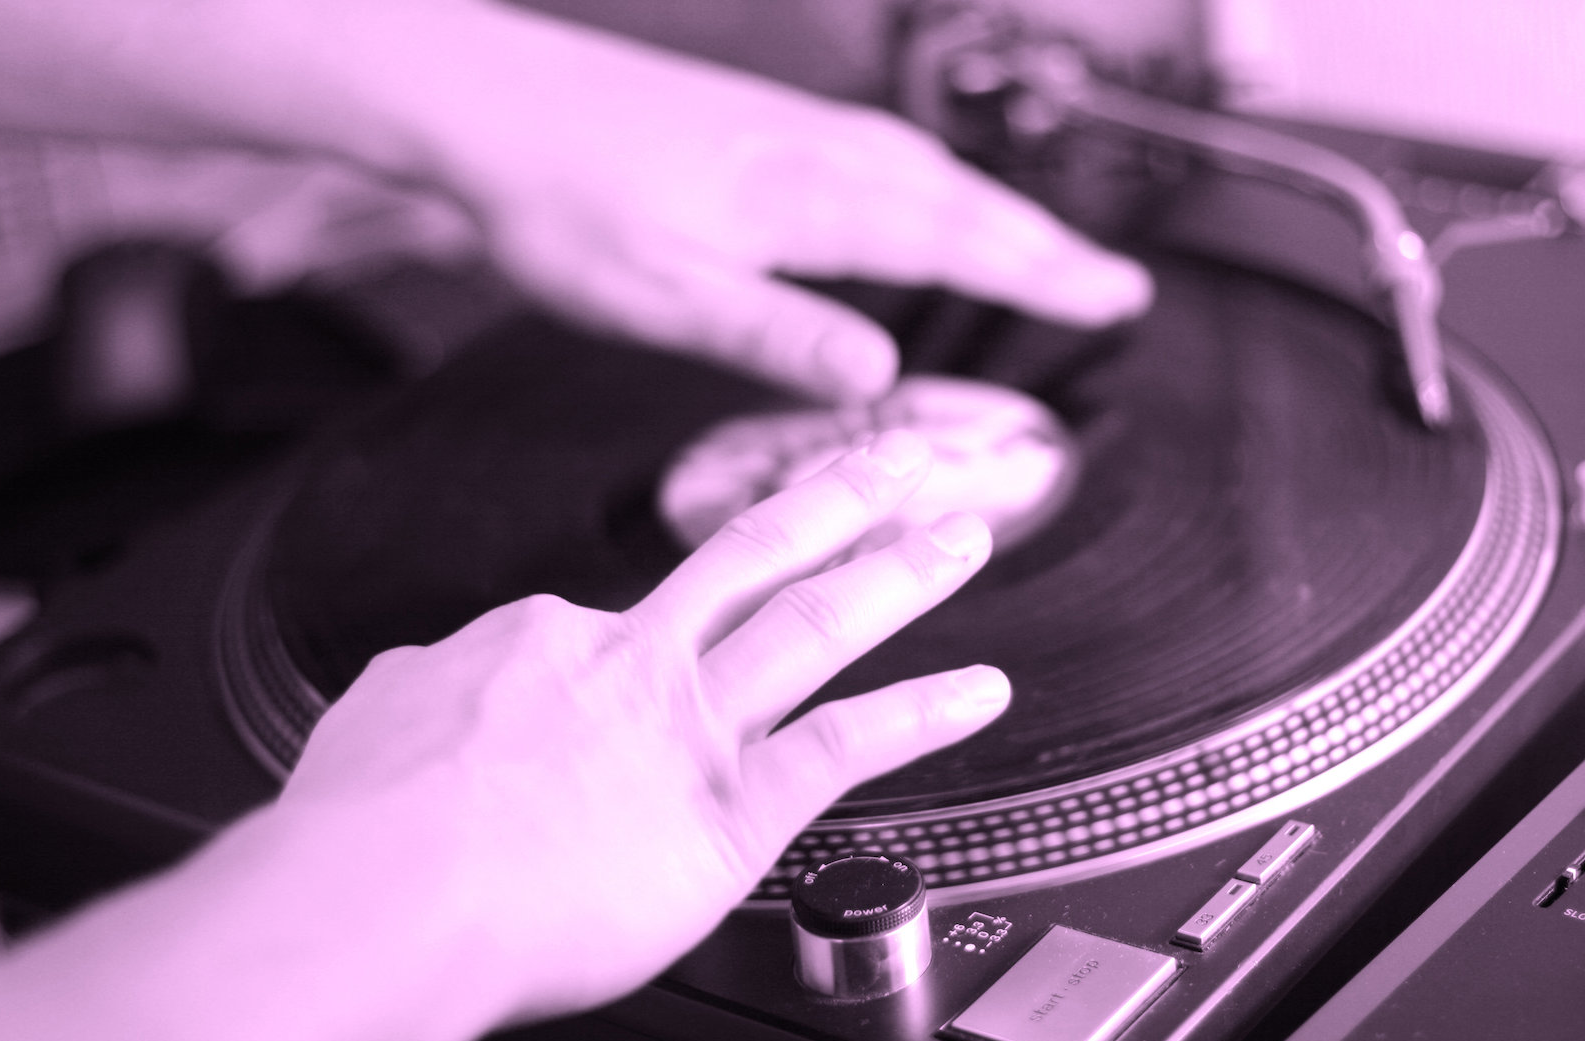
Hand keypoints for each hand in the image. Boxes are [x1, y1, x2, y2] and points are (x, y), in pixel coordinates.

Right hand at [278, 429, 1008, 1038]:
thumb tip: (433, 679)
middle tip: (895, 458)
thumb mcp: (376, 714)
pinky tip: (977, 689)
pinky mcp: (736, 808)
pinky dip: (923, 711)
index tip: (633, 670)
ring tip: (961, 535)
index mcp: (545, 640)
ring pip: (817, 622)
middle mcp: (633, 661)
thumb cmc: (364, 827)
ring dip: (900, 572)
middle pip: (753, 557)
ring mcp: (692, 725)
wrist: (387, 891)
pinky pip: (849, 744)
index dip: (636, 643)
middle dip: (835, 500)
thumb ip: (427, 688)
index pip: (613, 623)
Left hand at [359, 3, 1150, 399]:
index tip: (1117, 300)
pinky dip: (926, 185)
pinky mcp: (752, 126)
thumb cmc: (558, 202)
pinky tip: (913, 200)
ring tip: (1044, 250)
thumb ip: (775, 332)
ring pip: (921, 171)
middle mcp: (813, 152)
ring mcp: (785, 130)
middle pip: (958, 199)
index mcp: (804, 199)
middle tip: (1119, 285)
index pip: (953, 240)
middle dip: (1043, 246)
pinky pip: (874, 154)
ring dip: (992, 213)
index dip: (1040, 276)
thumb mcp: (662, 292)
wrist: (480, 103)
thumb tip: (878, 377)